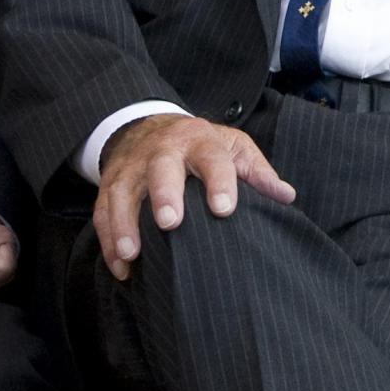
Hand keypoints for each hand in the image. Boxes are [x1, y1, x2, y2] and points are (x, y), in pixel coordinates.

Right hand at [95, 114, 296, 280]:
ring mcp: (132, 166)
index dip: (219, 181)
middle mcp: (163, 150)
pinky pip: (103, 210)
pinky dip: (108, 239)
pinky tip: (121, 266)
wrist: (148, 124)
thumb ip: (256, 171)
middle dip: (164, 193)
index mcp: (200, 140)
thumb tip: (286, 196)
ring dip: (125, 222)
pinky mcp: (109, 183)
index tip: (224, 208)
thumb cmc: (200, 144)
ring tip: (133, 254)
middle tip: (171, 222)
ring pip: (123, 191)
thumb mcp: (232, 146)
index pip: (212, 157)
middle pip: (161, 167)